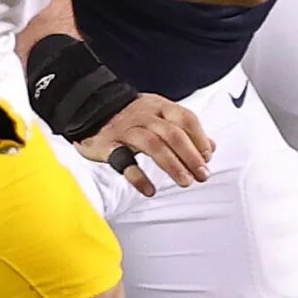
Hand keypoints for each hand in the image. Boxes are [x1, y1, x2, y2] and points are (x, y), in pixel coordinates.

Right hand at [79, 93, 210, 196]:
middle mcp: (144, 116)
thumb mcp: (160, 115)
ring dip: (172, 165)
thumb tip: (210, 149)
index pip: (186, 119)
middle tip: (202, 175)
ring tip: (185, 182)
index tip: (207, 158)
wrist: (87, 107)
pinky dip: (138, 177)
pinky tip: (150, 190)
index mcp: (160, 107)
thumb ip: (184, 130)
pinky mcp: (108, 145)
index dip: (200, 138)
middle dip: (191, 156)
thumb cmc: (131, 116)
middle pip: (173, 134)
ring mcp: (125, 130)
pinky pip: (123, 161)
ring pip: (153, 145)